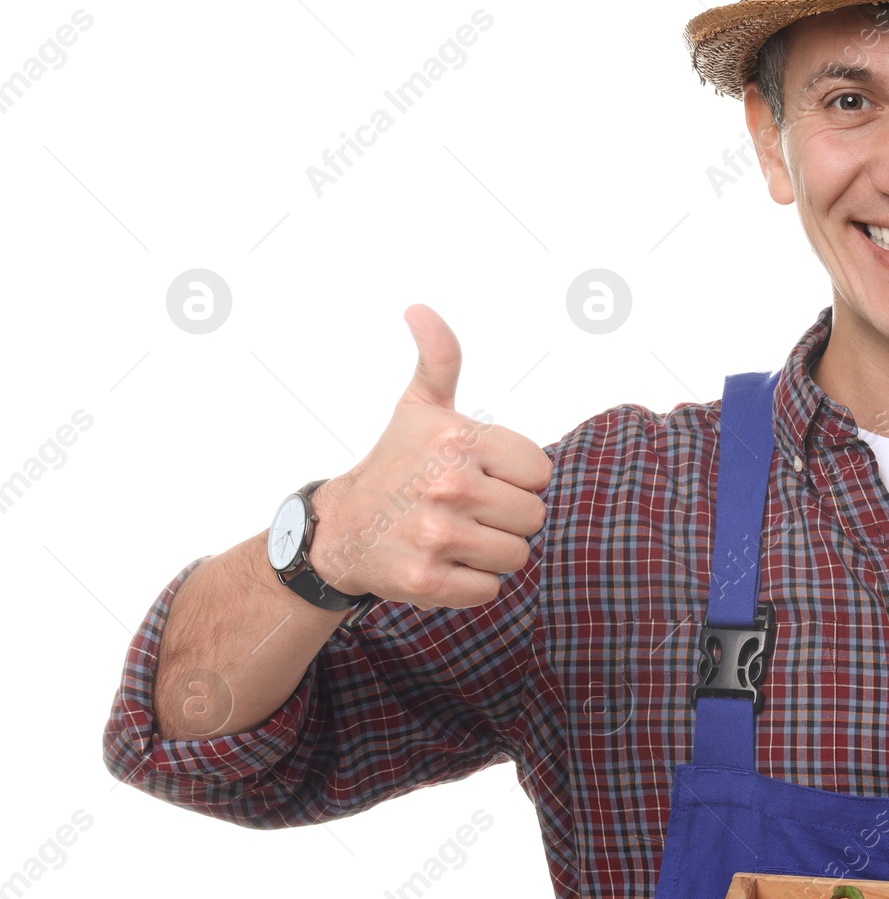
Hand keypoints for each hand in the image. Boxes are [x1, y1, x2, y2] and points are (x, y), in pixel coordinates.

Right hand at [307, 305, 550, 607]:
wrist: (339, 529)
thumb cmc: (394, 465)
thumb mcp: (419, 406)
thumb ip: (439, 357)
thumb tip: (419, 309)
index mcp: (458, 439)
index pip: (540, 472)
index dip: (516, 478)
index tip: (482, 475)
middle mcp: (449, 485)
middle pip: (533, 517)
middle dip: (506, 517)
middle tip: (467, 510)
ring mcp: (438, 535)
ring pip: (517, 555)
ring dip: (492, 551)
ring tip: (456, 535)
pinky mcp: (428, 580)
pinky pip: (490, 589)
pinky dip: (472, 583)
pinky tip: (443, 563)